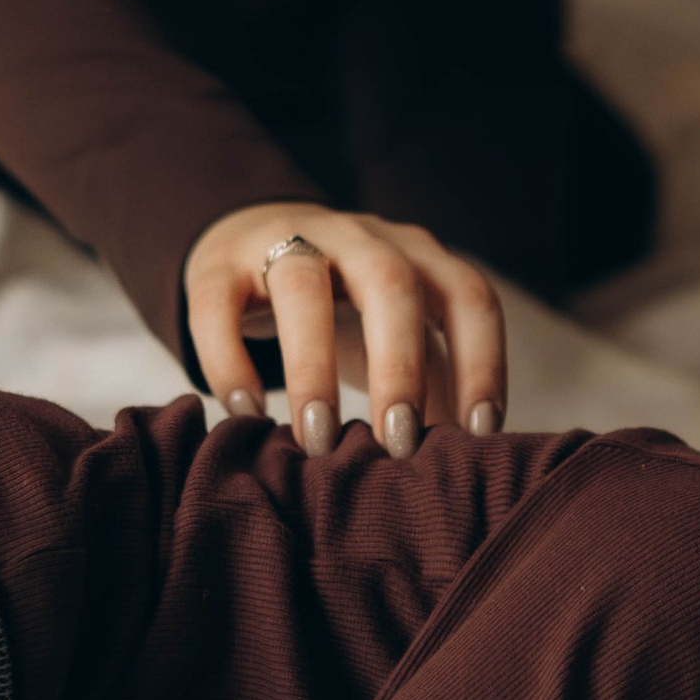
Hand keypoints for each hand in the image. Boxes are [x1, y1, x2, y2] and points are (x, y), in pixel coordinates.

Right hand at [186, 201, 507, 457]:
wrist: (251, 238)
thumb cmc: (343, 305)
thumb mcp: (396, 332)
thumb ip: (435, 379)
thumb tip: (469, 461)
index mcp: (415, 255)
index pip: (467, 295)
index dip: (482, 361)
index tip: (479, 433)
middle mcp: (358, 237)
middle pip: (390, 283)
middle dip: (399, 367)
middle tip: (396, 446)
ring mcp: (284, 240)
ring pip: (301, 284)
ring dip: (312, 367)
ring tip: (317, 442)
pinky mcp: (217, 264)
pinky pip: (217, 304)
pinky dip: (229, 359)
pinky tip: (243, 413)